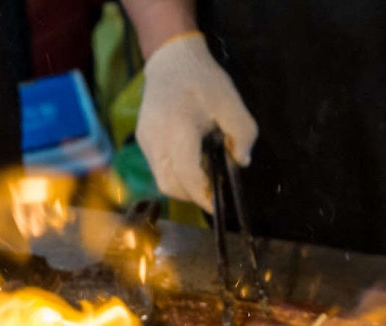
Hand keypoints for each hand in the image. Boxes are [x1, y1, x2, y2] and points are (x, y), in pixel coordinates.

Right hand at [136, 33, 257, 212]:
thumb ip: (243, 134)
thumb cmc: (203, 79)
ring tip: (203, 175)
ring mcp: (146, 141)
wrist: (171, 59)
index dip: (203, 196)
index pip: (187, 176)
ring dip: (183, 186)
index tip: (218, 206)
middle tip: (212, 192)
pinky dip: (175, 174)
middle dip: (192, 196)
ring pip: (162, 180)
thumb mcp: (232, 102)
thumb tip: (240, 162)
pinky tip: (190, 161)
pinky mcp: (142, 140)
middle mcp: (156, 140)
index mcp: (178, 130)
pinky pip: (158, 168)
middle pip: (170, 186)